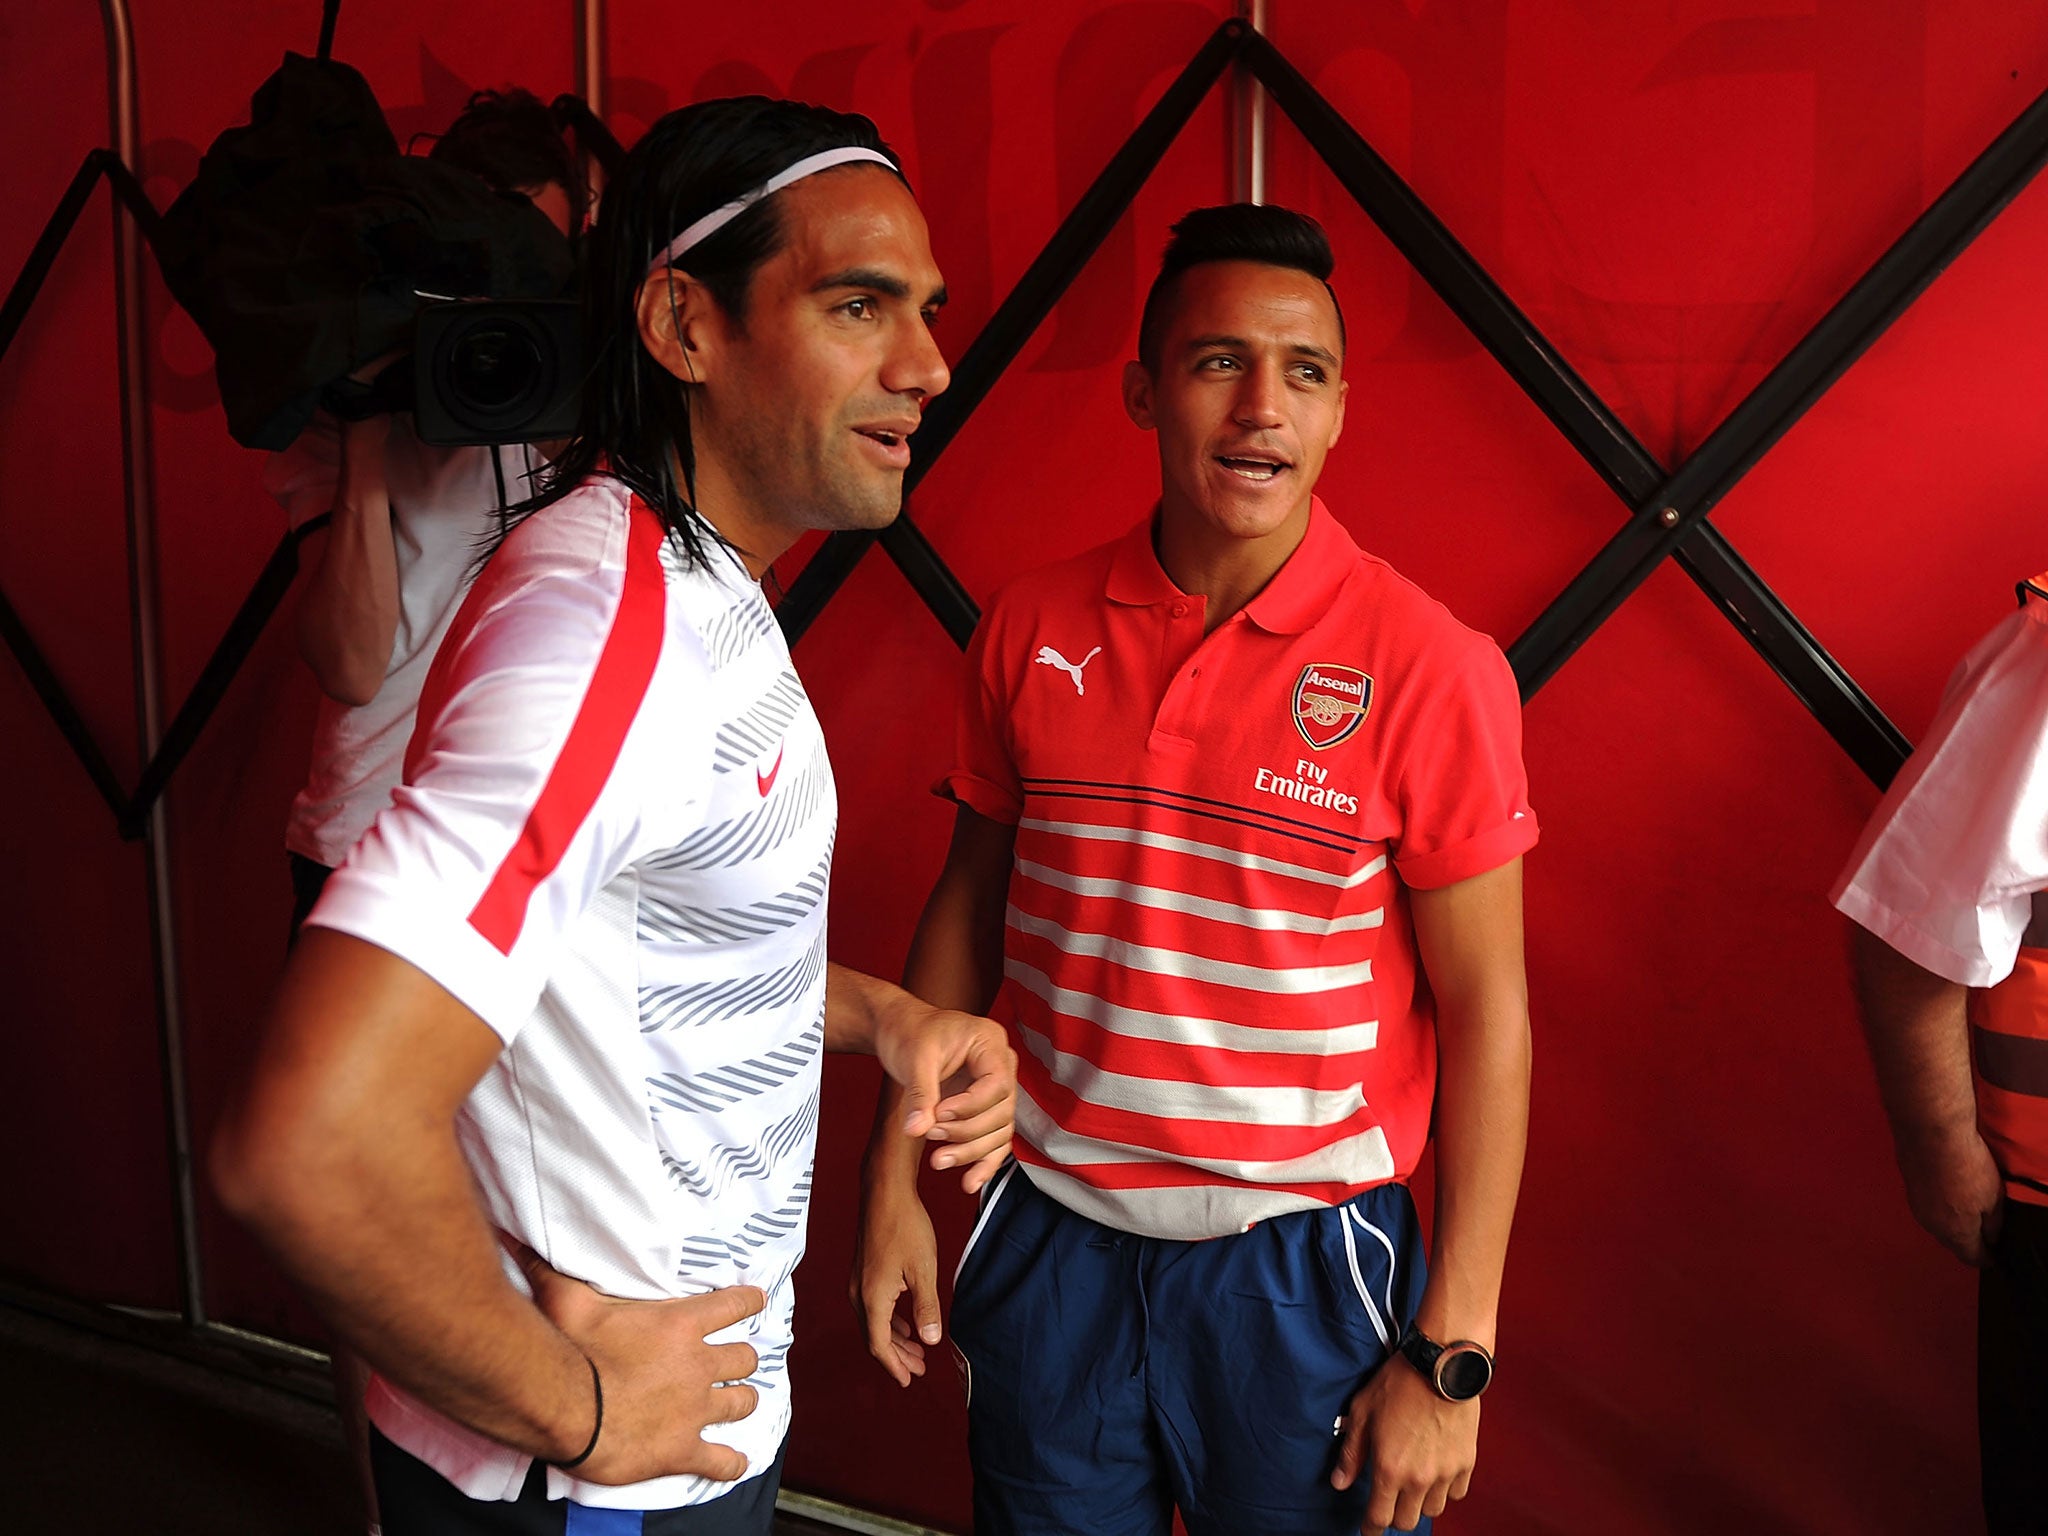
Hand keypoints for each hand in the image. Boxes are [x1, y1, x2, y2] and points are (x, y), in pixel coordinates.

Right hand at [522, 1255, 766, 1485]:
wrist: (565, 1410)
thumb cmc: (569, 1350)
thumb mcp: (566, 1299)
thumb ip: (552, 1268)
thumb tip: (518, 1238)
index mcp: (681, 1324)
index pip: (735, 1304)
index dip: (749, 1301)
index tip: (757, 1300)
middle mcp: (697, 1364)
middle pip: (744, 1357)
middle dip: (741, 1358)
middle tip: (733, 1360)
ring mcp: (694, 1410)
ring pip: (742, 1402)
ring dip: (741, 1400)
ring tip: (737, 1401)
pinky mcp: (683, 1450)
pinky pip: (722, 1460)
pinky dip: (731, 1461)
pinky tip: (734, 1461)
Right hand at [849, 1176, 939, 1386]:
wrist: (884, 1192)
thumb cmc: (905, 1226)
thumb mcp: (923, 1270)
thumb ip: (927, 1308)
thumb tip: (930, 1341)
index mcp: (872, 1298)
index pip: (879, 1345)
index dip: (895, 1366)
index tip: (909, 1380)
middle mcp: (859, 1294)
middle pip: (875, 1337)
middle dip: (897, 1356)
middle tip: (919, 1370)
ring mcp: (858, 1281)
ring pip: (874, 1322)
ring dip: (894, 1339)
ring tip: (916, 1349)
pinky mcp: (863, 1270)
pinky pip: (873, 1307)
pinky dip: (889, 1320)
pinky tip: (905, 1322)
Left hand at [872, 996, 1015, 1193]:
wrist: (900, 1030)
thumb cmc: (909, 1033)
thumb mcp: (914, 1058)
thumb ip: (920, 1094)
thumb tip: (917, 1130)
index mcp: (991, 1043)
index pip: (998, 1085)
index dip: (971, 1106)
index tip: (939, 1114)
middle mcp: (1001, 1066)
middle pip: (1001, 1113)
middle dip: (966, 1132)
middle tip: (931, 1135)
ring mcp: (995, 1090)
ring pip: (999, 1132)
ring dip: (971, 1152)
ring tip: (937, 1161)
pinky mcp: (984, 1109)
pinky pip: (993, 1140)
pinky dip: (982, 1163)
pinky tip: (969, 1184)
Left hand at [1333, 1356, 1478, 1533]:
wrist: (1440, 1365)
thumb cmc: (1400, 1383)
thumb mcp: (1362, 1412)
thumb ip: (1351, 1452)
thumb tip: (1340, 1481)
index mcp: (1389, 1468)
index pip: (1379, 1517)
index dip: (1370, 1529)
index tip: (1368, 1530)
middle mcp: (1419, 1477)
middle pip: (1407, 1521)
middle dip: (1394, 1515)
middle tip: (1389, 1499)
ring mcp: (1445, 1472)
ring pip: (1432, 1509)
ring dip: (1420, 1502)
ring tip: (1412, 1482)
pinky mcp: (1466, 1462)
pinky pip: (1456, 1493)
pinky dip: (1446, 1489)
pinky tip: (1436, 1472)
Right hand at [1896, 1124, 2004, 1266]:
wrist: (1929, 1133)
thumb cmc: (1964, 1165)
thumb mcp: (1995, 1199)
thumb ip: (1994, 1224)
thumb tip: (1991, 1237)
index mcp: (1956, 1233)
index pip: (1972, 1258)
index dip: (1986, 1258)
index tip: (1993, 1255)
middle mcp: (1932, 1225)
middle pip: (1953, 1242)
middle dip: (1968, 1239)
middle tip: (1984, 1227)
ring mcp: (1916, 1206)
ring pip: (1939, 1223)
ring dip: (1952, 1219)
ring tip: (1967, 1202)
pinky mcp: (1909, 1187)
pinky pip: (1928, 1205)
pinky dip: (1939, 1202)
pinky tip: (1949, 1186)